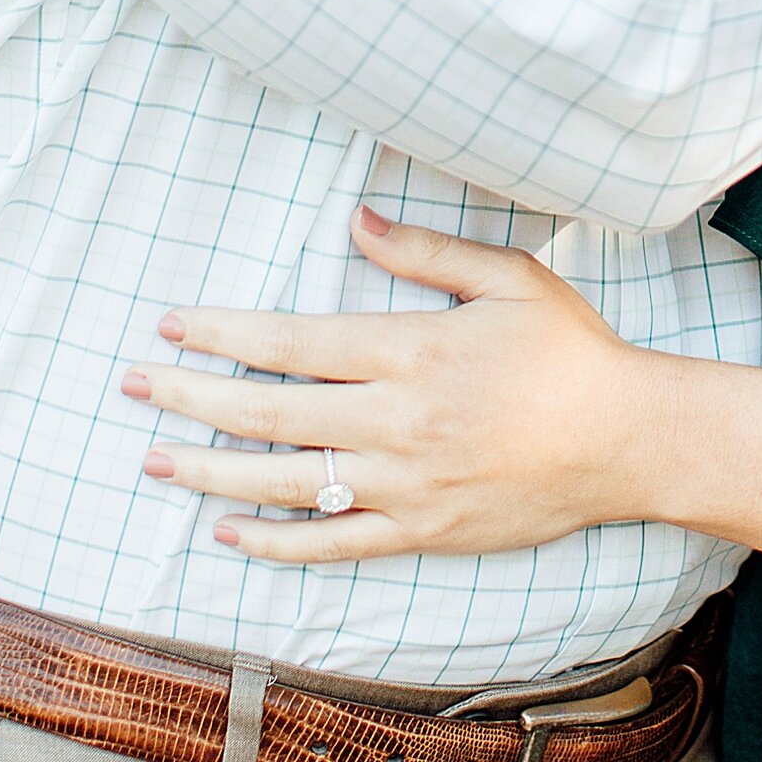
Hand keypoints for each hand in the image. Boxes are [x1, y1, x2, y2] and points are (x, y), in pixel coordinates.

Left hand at [121, 211, 655, 560]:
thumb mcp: (509, 277)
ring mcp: (405, 484)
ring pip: (286, 482)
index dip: (223, 333)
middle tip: (134, 387)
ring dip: (211, 470)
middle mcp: (396, 422)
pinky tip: (228, 532)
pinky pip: (333, 542)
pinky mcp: (421, 531)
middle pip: (270, 412)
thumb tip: (354, 218)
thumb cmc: (569, 351)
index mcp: (411, 351)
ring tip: (156, 458)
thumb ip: (425, 251)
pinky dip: (275, 541)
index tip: (170, 327)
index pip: (292, 341)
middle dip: (192, 397)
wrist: (627, 442)